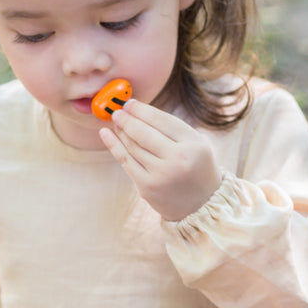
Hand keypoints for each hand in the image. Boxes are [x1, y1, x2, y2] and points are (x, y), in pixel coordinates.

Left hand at [100, 100, 221, 220]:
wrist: (201, 204)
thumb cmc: (196, 167)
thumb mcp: (197, 143)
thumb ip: (173, 127)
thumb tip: (137, 110)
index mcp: (193, 145)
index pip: (162, 121)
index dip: (142, 110)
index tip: (130, 103)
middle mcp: (178, 160)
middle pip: (144, 133)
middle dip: (127, 119)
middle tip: (117, 111)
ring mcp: (161, 175)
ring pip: (133, 147)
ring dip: (121, 131)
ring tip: (116, 121)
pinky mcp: (147, 187)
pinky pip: (126, 161)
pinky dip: (114, 145)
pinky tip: (106, 134)